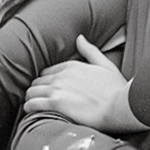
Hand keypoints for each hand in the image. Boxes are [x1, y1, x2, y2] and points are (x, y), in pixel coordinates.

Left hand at [24, 36, 139, 131]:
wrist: (120, 106)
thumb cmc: (117, 89)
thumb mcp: (106, 65)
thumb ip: (90, 51)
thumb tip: (79, 38)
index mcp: (72, 66)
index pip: (48, 72)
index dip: (47, 81)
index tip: (49, 89)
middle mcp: (62, 75)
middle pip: (38, 81)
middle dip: (37, 90)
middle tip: (40, 99)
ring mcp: (57, 89)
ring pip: (32, 91)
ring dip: (31, 98)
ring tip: (33, 106)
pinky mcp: (56, 103)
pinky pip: (33, 104)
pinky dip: (29, 107)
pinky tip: (31, 111)